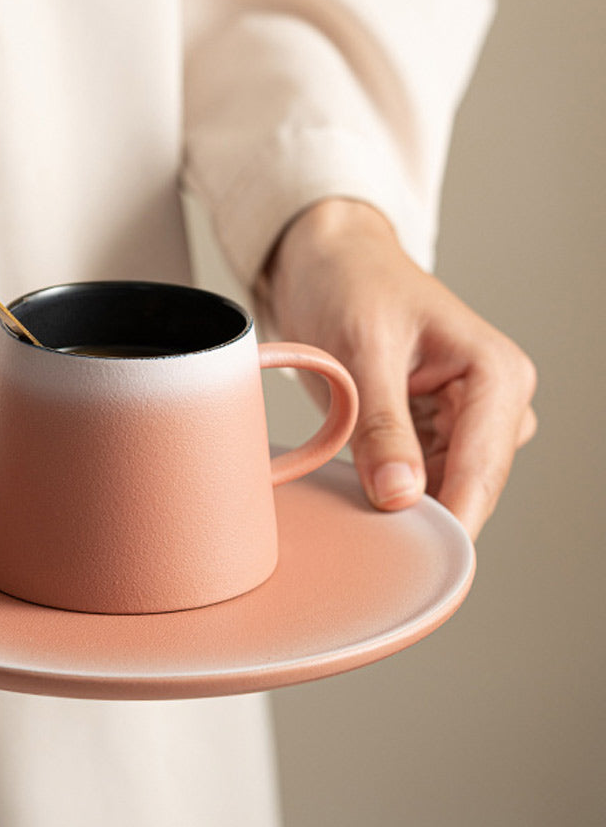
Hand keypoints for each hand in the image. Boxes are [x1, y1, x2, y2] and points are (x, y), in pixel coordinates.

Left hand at [260, 199, 536, 539]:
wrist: (329, 265)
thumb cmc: (352, 285)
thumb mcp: (363, 351)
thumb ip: (383, 426)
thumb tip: (401, 496)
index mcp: (495, 374)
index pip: (482, 469)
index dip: (450, 520)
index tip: (417, 561)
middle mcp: (493, 402)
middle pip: (467, 488)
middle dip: (422, 515)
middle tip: (369, 541)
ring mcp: (465, 421)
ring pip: (442, 491)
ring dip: (401, 504)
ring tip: (352, 500)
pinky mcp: (432, 431)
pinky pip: (417, 479)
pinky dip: (388, 490)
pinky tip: (356, 487)